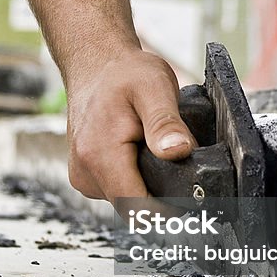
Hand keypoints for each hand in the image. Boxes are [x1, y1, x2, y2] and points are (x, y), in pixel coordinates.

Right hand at [66, 48, 196, 203]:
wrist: (96, 65)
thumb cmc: (124, 73)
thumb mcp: (154, 87)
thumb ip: (165, 122)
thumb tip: (178, 152)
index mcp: (99, 155)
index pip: (136, 208)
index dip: (167, 212)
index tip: (192, 202)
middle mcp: (85, 171)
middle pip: (132, 209)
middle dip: (161, 199)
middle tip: (186, 175)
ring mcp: (83, 175)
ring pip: (125, 202)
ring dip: (148, 189)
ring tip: (160, 158)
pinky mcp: (86, 175)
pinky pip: (117, 191)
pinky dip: (135, 180)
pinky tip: (143, 158)